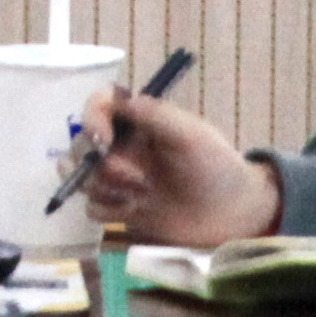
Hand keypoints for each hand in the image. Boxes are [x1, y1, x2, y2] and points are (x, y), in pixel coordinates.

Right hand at [84, 89, 281, 245]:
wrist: (232, 215)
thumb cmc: (216, 168)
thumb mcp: (190, 135)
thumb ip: (155, 115)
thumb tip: (121, 101)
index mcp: (140, 123)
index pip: (100, 105)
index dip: (91, 118)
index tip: (102, 139)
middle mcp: (125, 148)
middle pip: (83, 145)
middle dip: (100, 163)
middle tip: (135, 179)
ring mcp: (122, 181)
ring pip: (84, 178)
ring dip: (104, 187)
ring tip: (139, 196)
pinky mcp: (123, 211)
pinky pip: (93, 209)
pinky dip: (106, 210)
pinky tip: (133, 212)